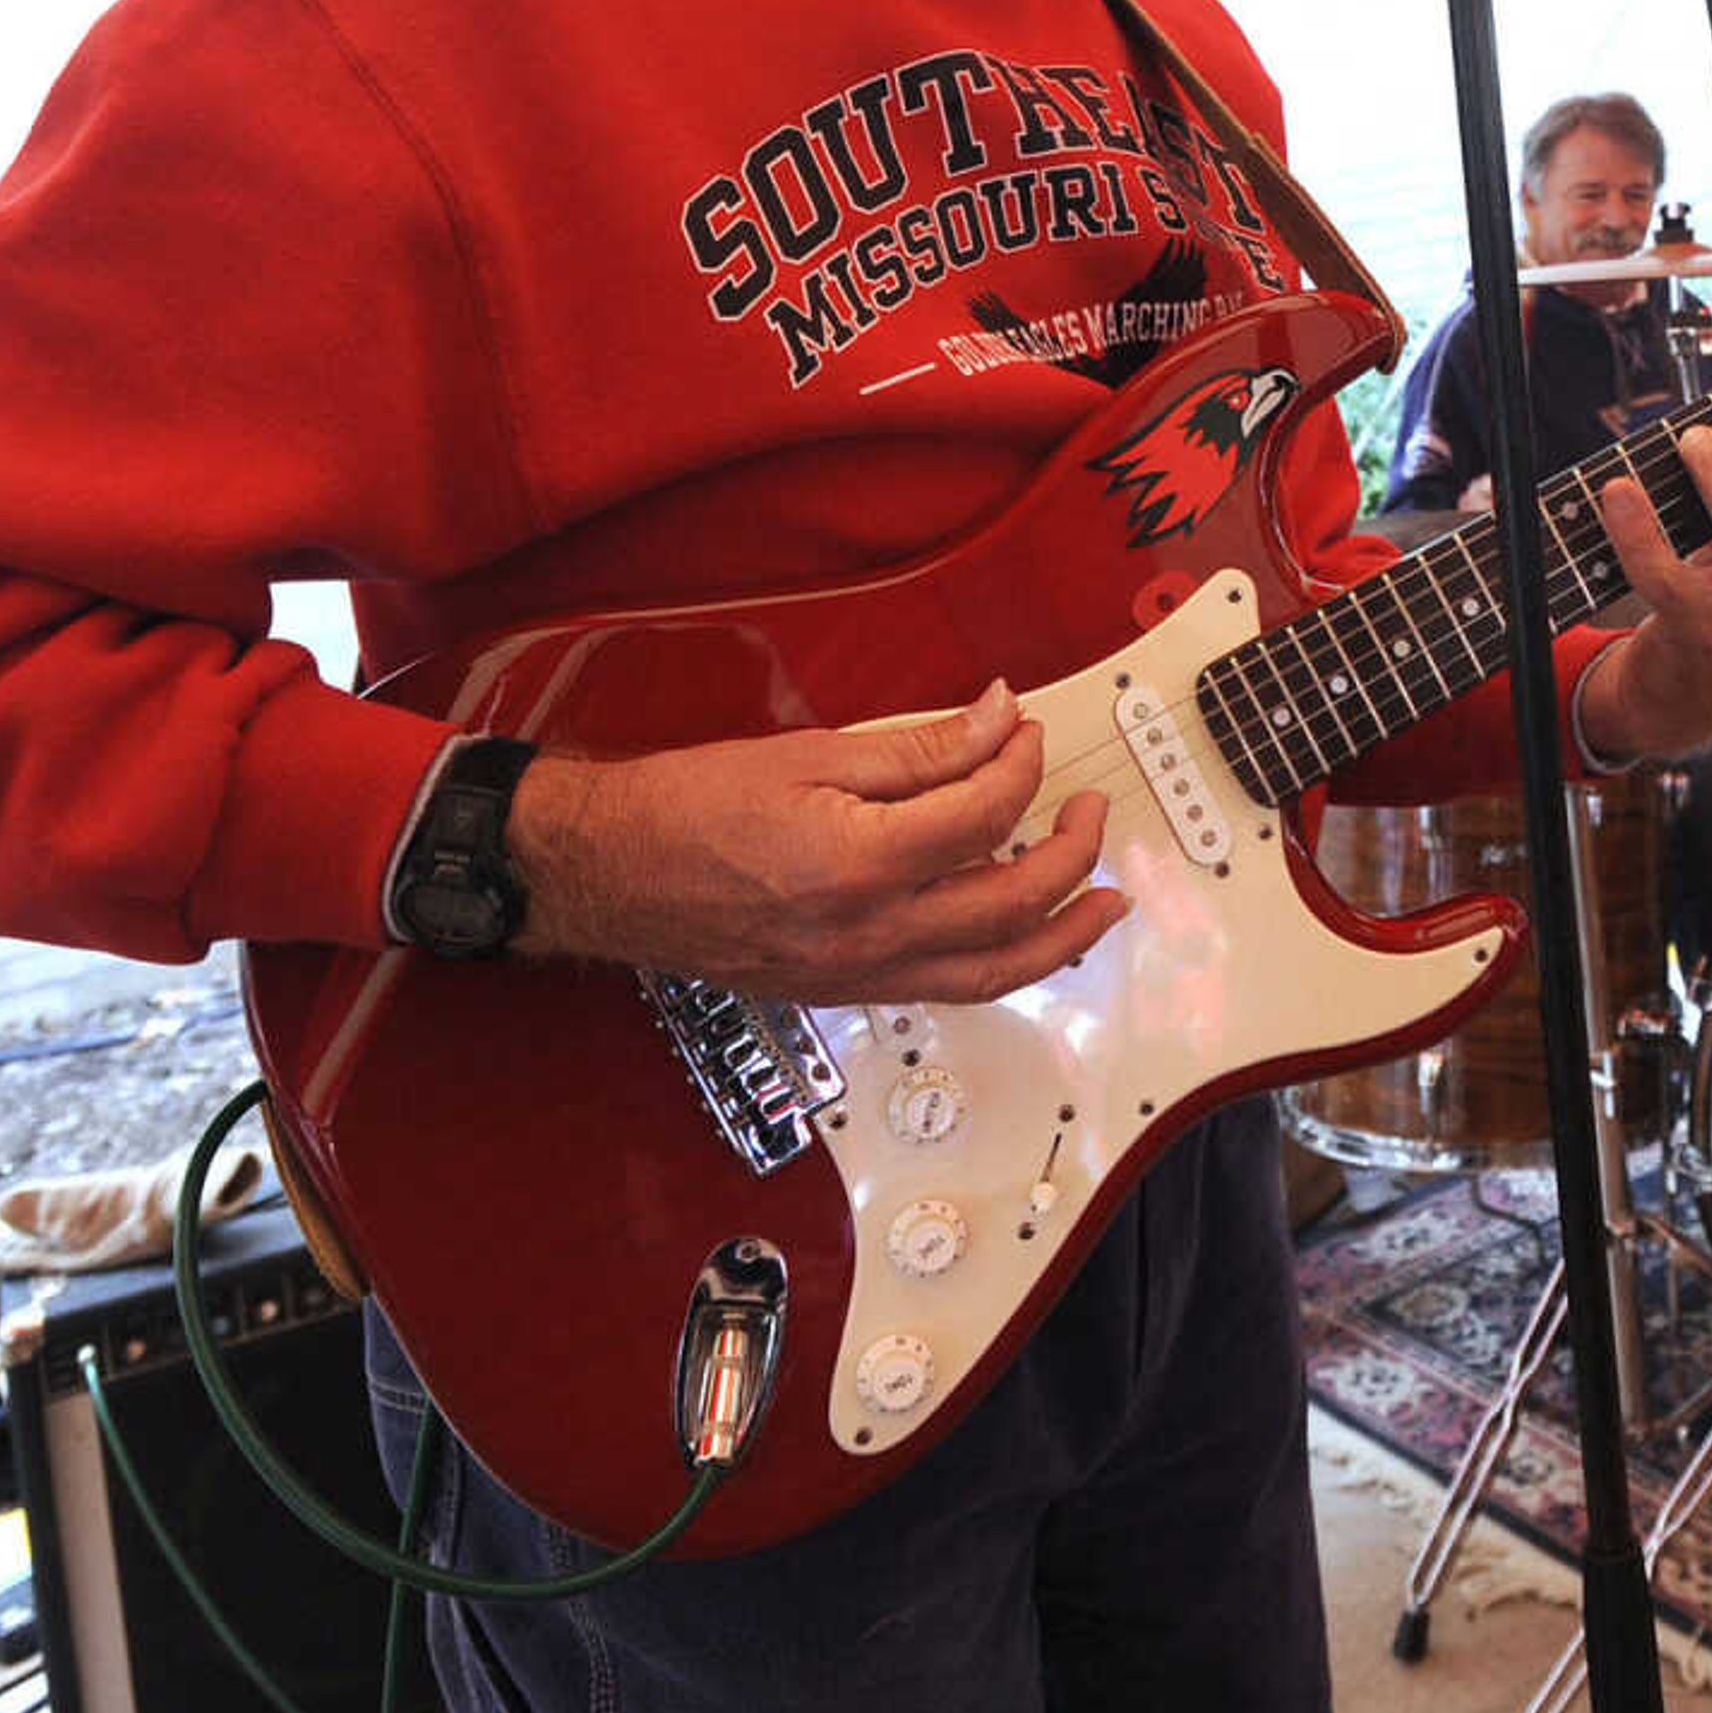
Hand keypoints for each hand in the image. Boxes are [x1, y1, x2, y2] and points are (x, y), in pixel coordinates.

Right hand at [503, 679, 1124, 1004]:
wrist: (606, 872)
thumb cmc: (686, 807)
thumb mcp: (807, 755)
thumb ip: (919, 749)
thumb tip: (998, 720)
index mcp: (858, 863)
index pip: (984, 815)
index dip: (1020, 765)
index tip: (1024, 732)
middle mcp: (869, 933)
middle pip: (1012, 902)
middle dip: (1072, 852)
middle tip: (1088, 809)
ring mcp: (860, 974)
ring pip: (995, 972)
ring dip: (1064, 936)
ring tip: (1106, 904)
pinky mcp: (845, 992)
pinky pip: (949, 989)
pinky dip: (1003, 964)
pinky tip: (1024, 937)